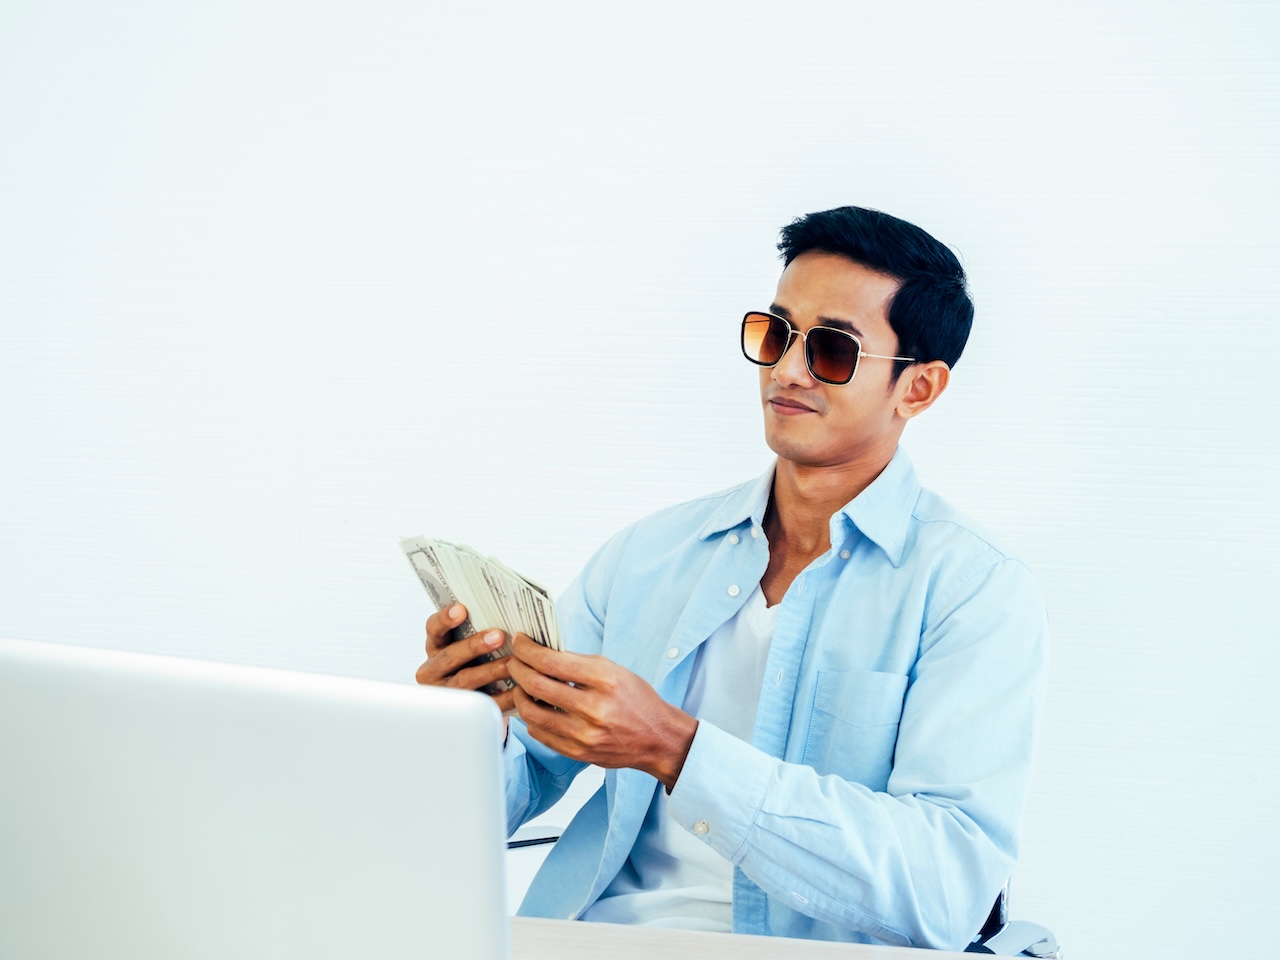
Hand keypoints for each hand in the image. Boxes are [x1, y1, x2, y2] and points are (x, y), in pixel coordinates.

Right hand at [415, 603, 515, 715]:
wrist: (465, 698)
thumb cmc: (470, 661)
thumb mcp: (465, 644)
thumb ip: (476, 630)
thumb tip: (505, 613)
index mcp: (434, 647)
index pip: (434, 629)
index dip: (445, 619)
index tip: (461, 609)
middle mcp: (433, 670)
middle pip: (450, 656)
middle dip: (475, 645)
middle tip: (499, 636)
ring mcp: (445, 691)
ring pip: (465, 680)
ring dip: (491, 670)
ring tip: (512, 663)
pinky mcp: (462, 711)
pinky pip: (483, 703)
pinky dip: (503, 696)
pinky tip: (518, 688)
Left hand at [507, 634, 697, 791]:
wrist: (657, 738)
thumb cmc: (637, 700)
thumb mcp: (614, 670)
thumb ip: (579, 663)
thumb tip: (542, 653)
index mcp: (605, 680)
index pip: (552, 662)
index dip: (528, 650)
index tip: (521, 642)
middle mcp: (594, 708)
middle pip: (537, 685)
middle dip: (518, 669)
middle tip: (514, 661)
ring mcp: (585, 735)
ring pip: (533, 713)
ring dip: (520, 695)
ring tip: (521, 685)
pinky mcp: (578, 753)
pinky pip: (541, 734)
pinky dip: (531, 718)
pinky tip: (534, 707)